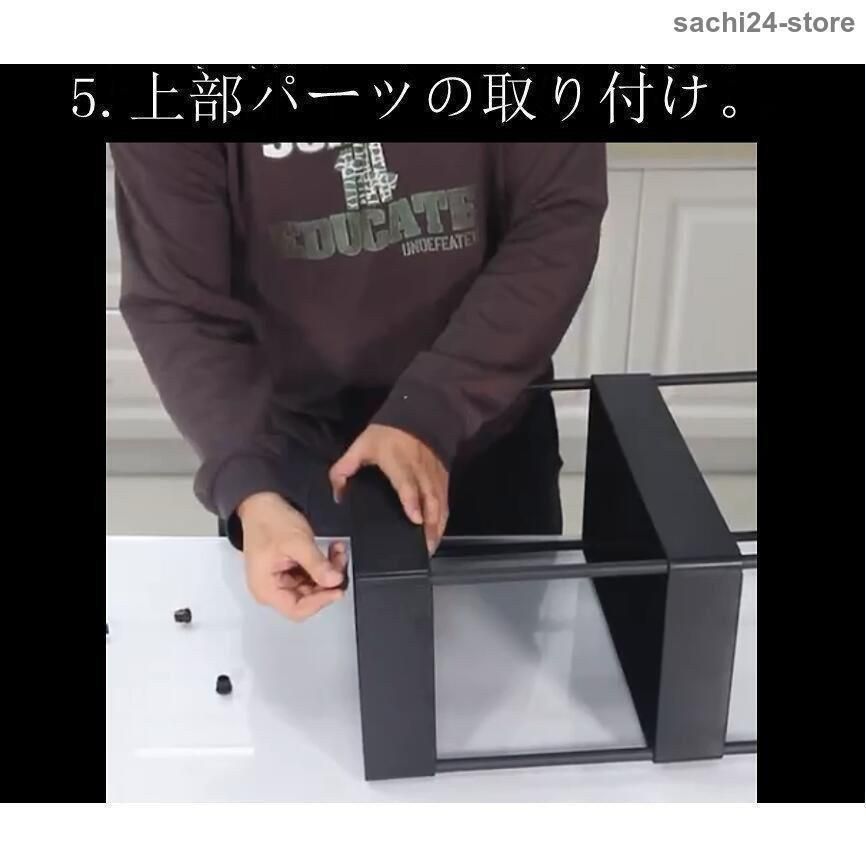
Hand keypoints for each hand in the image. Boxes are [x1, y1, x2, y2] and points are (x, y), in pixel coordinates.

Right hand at [237, 492, 346, 621]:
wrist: (261, 503)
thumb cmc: (268, 520)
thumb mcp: (296, 542)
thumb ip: (317, 564)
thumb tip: (334, 581)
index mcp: (266, 589)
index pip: (298, 609)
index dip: (320, 601)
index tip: (338, 588)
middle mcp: (272, 589)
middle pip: (308, 599)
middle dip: (328, 581)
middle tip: (340, 564)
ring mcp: (282, 581)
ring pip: (314, 587)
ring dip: (329, 571)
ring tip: (338, 552)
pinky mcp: (290, 572)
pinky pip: (312, 575)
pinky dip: (324, 564)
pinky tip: (332, 552)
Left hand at [329, 424, 448, 553]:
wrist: (414, 416)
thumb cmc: (386, 434)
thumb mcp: (360, 447)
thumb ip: (344, 470)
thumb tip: (337, 496)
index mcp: (397, 460)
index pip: (407, 483)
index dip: (412, 501)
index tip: (415, 519)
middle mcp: (419, 468)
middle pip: (429, 497)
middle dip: (430, 523)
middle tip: (425, 546)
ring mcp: (433, 473)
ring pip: (440, 501)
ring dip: (438, 524)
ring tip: (431, 545)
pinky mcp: (442, 476)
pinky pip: (445, 500)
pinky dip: (443, 517)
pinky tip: (437, 532)